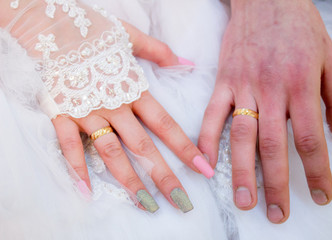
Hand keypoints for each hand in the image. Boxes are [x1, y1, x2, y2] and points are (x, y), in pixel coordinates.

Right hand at [52, 22, 210, 212]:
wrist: (53, 25)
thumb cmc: (95, 32)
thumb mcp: (132, 36)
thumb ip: (160, 52)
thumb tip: (188, 62)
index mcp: (133, 89)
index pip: (165, 125)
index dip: (185, 148)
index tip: (203, 169)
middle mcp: (114, 106)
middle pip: (143, 146)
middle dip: (164, 175)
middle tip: (182, 202)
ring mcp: (88, 112)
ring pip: (111, 153)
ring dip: (129, 180)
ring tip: (146, 204)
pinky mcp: (63, 115)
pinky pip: (70, 146)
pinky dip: (77, 168)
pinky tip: (87, 191)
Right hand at [198, 0, 331, 222]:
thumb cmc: (300, 26)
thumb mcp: (330, 58)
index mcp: (302, 86)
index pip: (311, 139)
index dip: (316, 171)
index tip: (319, 195)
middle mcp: (272, 91)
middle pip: (273, 146)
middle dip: (276, 184)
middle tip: (277, 214)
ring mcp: (244, 86)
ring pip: (242, 136)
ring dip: (241, 171)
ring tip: (243, 200)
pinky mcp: (224, 81)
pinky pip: (212, 114)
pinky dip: (207, 139)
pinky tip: (205, 162)